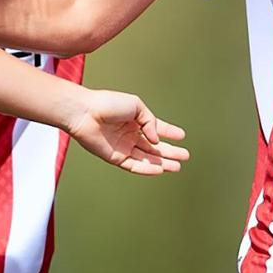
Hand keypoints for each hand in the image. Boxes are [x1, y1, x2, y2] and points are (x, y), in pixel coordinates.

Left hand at [66, 89, 189, 175]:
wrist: (86, 113)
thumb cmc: (109, 103)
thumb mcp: (136, 105)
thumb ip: (150, 121)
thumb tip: (157, 140)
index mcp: (135, 119)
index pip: (155, 127)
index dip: (169, 132)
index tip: (182, 136)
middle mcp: (130, 134)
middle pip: (154, 147)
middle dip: (170, 151)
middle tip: (185, 156)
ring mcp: (124, 146)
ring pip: (147, 158)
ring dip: (162, 162)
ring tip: (178, 166)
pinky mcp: (116, 157)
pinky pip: (135, 166)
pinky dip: (147, 169)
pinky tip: (160, 169)